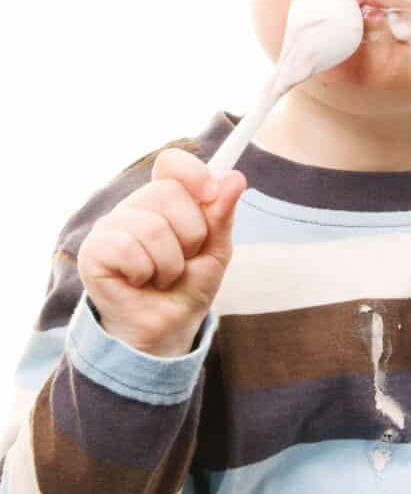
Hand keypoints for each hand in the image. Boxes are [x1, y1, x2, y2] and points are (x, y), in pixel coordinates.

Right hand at [77, 147, 246, 355]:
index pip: (171, 163)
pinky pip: (127, 248)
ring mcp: (110, 227)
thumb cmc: (187, 287)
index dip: (192, 172)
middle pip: (167, 192)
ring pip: (152, 226)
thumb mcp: (214, 250)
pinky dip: (145, 273)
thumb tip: (235, 177)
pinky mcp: (93, 252)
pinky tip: (140, 283)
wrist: (167, 330)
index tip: (211, 193)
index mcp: (164, 200)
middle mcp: (134, 207)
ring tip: (162, 277)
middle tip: (184, 260)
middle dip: (190, 234)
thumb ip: (221, 214)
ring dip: (170, 263)